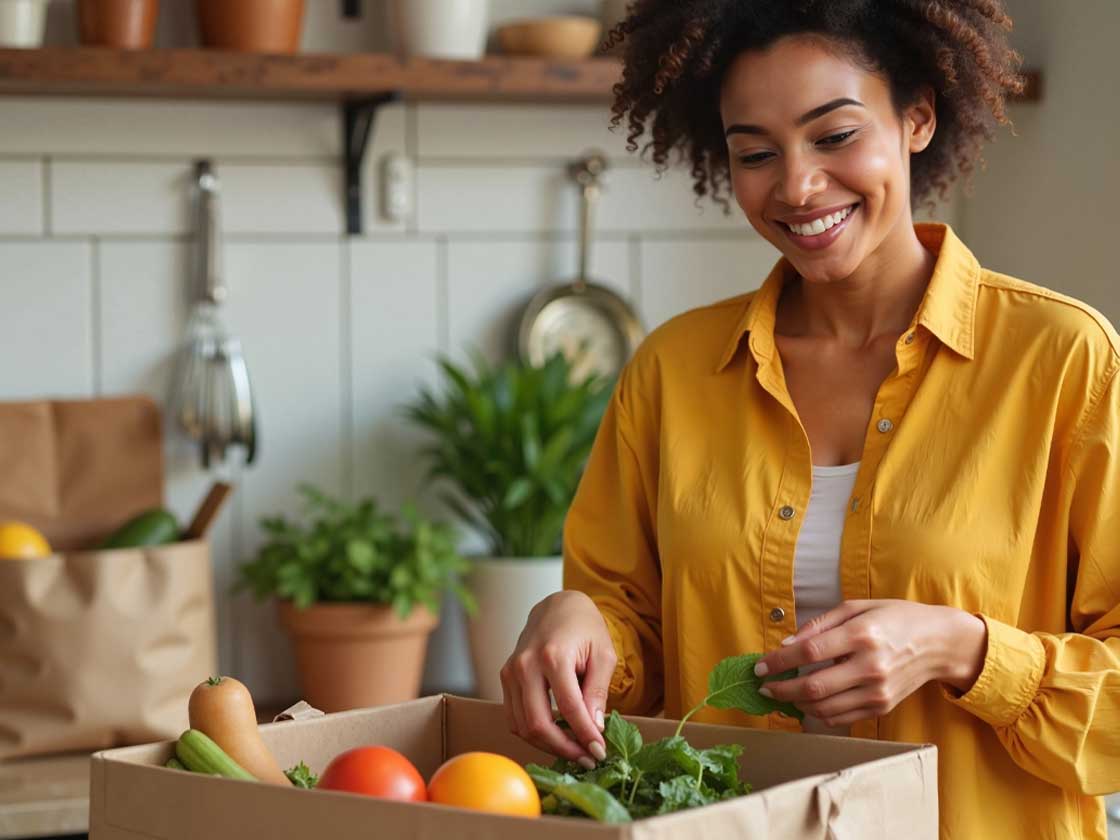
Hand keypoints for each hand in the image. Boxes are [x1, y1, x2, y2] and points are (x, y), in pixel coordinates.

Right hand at [500, 590, 615, 768]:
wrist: (557, 605)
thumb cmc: (584, 627)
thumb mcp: (603, 654)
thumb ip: (597, 691)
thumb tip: (595, 728)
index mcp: (552, 656)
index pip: (569, 708)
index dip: (585, 735)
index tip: (599, 752)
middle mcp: (525, 665)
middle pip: (538, 723)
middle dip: (564, 748)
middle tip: (586, 758)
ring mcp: (510, 672)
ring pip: (522, 726)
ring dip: (548, 745)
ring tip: (574, 750)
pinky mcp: (505, 677)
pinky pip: (514, 717)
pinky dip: (533, 732)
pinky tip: (555, 735)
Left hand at [752, 600, 987, 726]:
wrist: (938, 643)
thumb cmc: (895, 618)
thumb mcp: (857, 607)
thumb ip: (819, 624)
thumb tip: (786, 644)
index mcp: (862, 635)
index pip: (808, 653)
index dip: (778, 662)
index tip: (759, 665)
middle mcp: (870, 666)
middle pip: (813, 686)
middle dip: (780, 689)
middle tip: (763, 686)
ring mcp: (877, 691)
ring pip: (824, 707)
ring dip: (795, 703)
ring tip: (781, 693)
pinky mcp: (881, 707)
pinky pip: (840, 717)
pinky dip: (817, 713)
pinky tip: (806, 703)